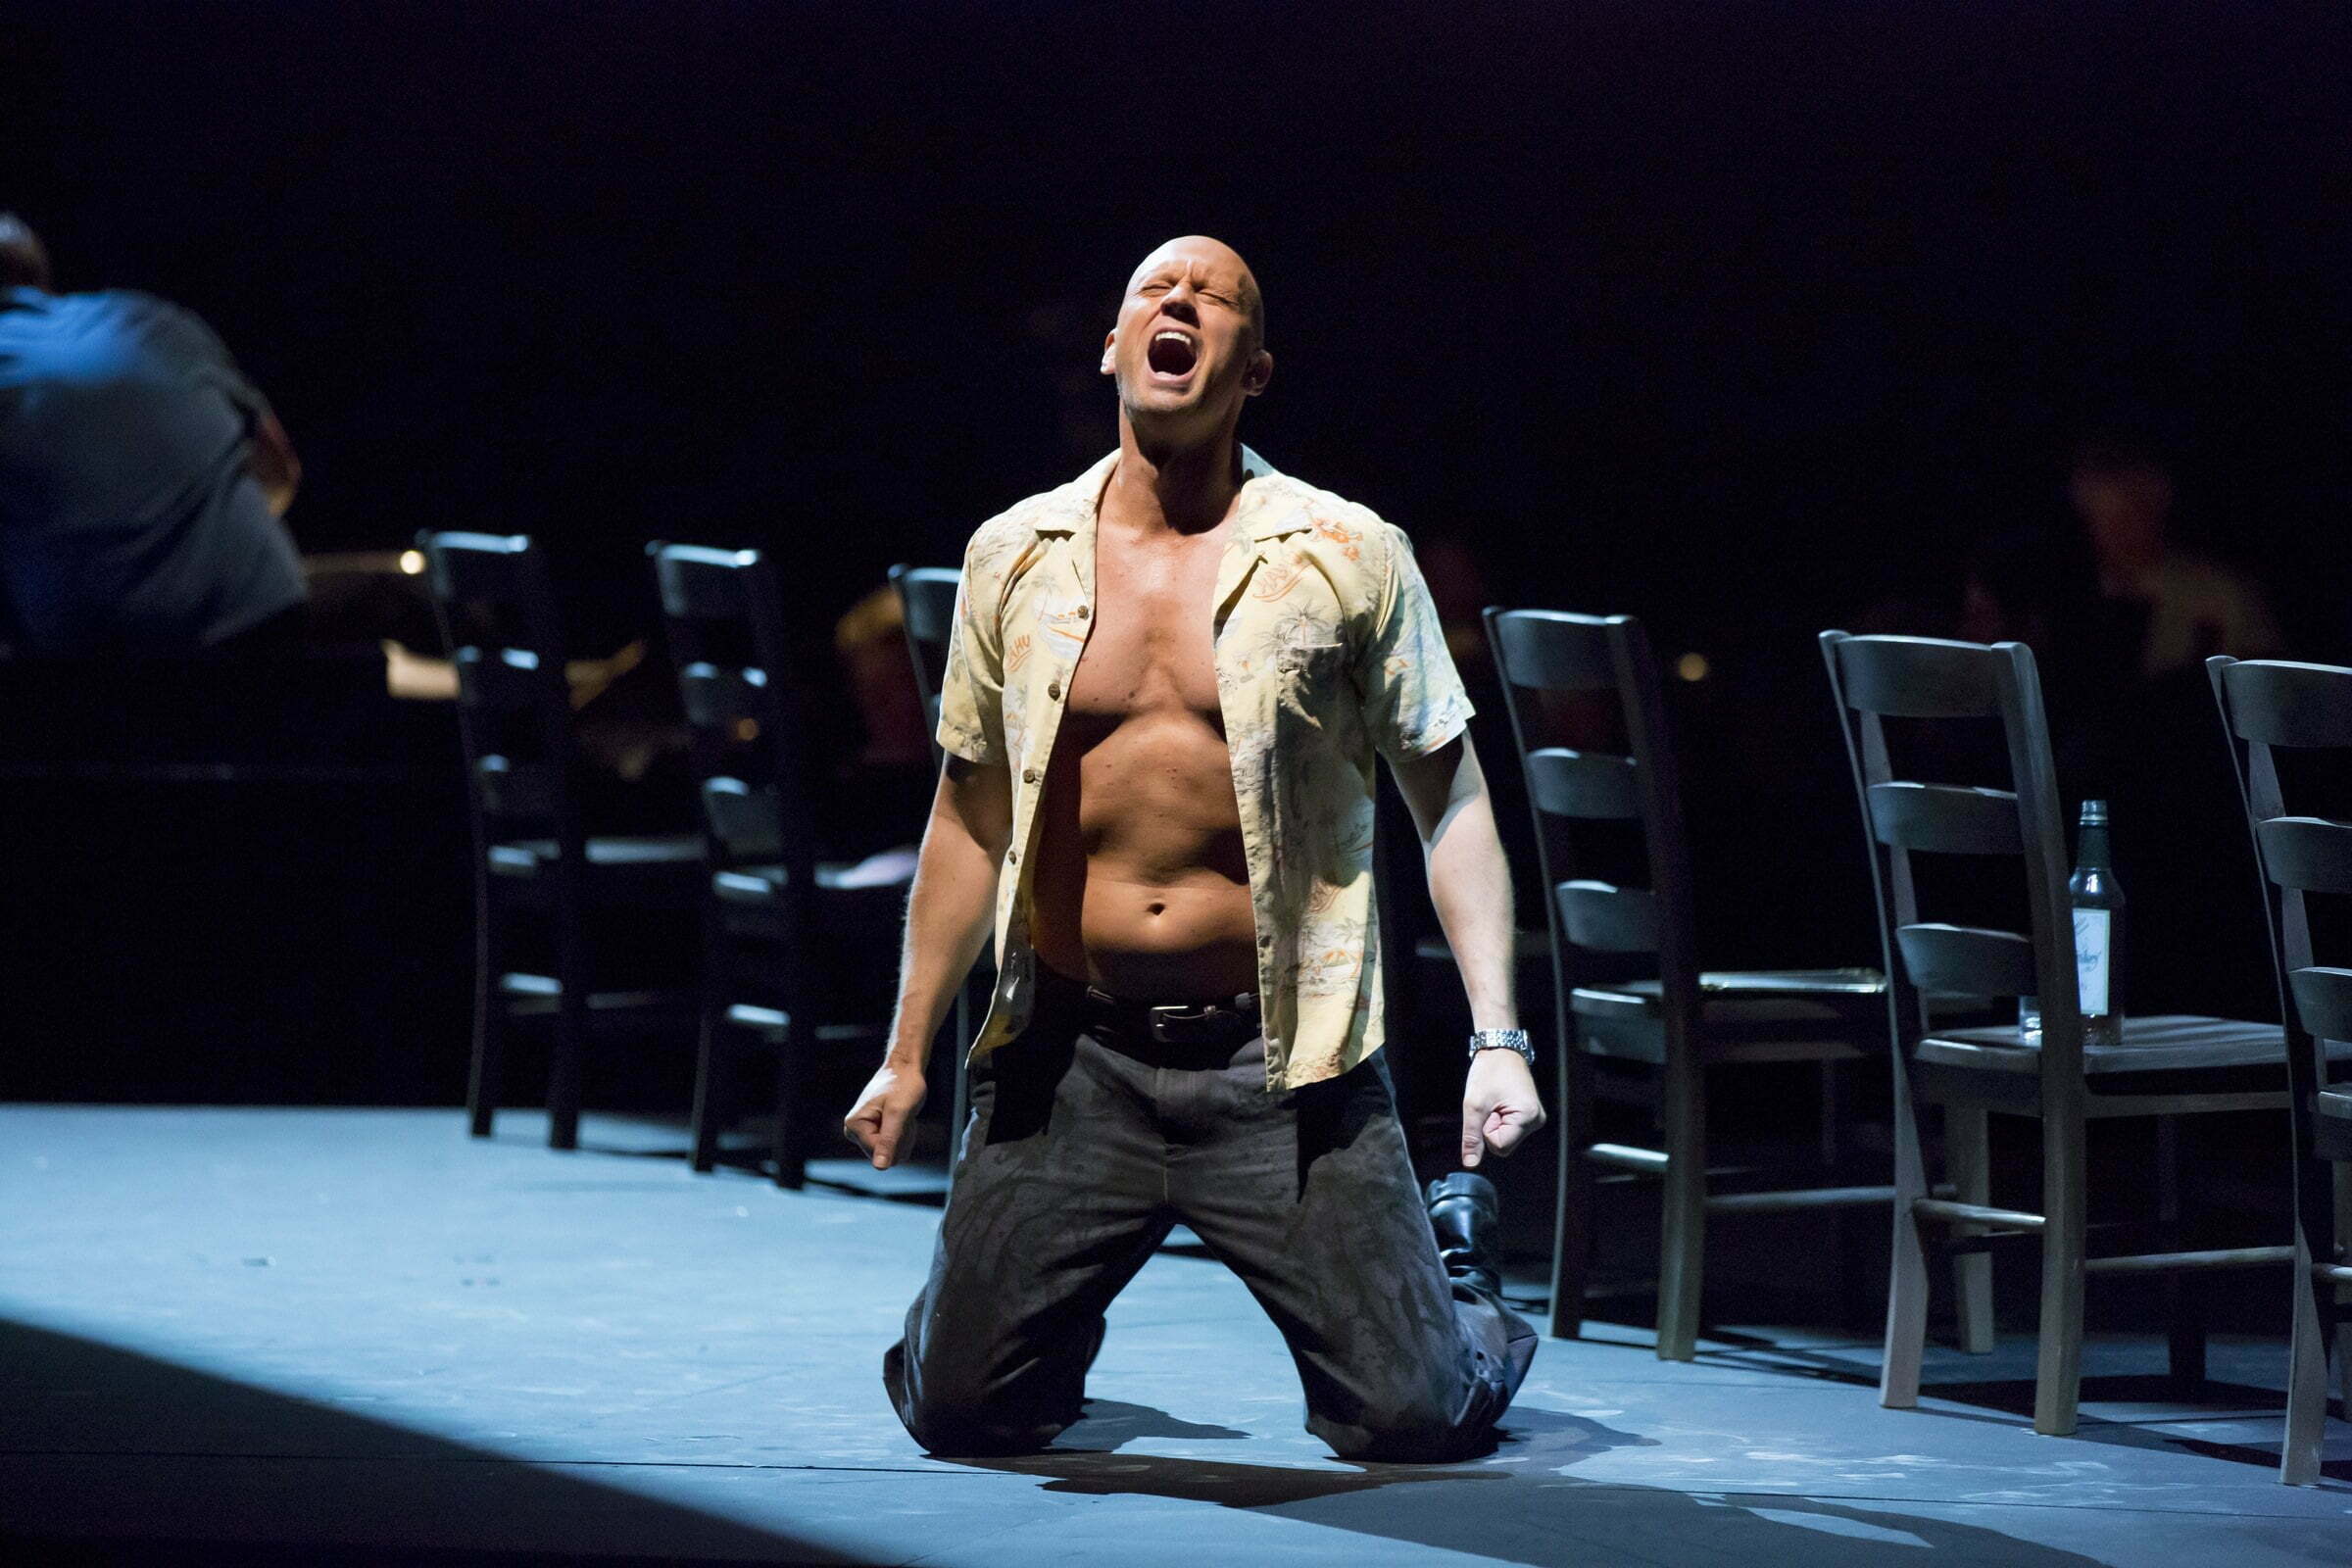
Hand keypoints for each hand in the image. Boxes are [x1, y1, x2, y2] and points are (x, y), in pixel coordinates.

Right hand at [843, 1062, 927, 1169]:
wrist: (905, 1069)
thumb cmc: (903, 1085)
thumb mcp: (899, 1113)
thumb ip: (889, 1140)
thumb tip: (880, 1167)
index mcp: (854, 1126)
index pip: (879, 1152)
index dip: (897, 1139)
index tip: (901, 1115)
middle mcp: (854, 1132)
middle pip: (884, 1157)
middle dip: (901, 1139)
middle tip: (903, 1115)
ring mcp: (864, 1134)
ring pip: (892, 1155)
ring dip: (904, 1137)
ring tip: (903, 1115)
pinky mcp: (874, 1134)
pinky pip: (894, 1149)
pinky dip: (904, 1135)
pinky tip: (902, 1118)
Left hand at [1461, 1048, 1544, 1167]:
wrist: (1501, 1050)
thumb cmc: (1490, 1071)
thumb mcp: (1474, 1104)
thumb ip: (1472, 1136)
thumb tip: (1470, 1163)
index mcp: (1528, 1117)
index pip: (1499, 1146)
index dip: (1486, 1130)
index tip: (1488, 1109)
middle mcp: (1536, 1121)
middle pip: (1503, 1145)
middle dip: (1490, 1128)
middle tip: (1491, 1105)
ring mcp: (1534, 1119)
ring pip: (1505, 1139)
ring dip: (1494, 1124)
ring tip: (1495, 1102)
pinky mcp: (1529, 1116)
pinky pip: (1509, 1130)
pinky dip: (1499, 1120)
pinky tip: (1500, 1104)